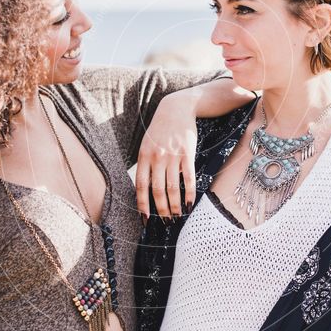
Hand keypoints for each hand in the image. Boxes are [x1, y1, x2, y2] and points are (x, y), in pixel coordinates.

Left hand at [135, 93, 196, 220]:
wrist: (176, 108)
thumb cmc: (160, 129)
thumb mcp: (147, 144)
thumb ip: (146, 164)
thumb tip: (147, 188)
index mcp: (144, 156)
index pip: (141, 185)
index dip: (142, 204)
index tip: (145, 219)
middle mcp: (156, 158)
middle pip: (157, 190)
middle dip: (161, 210)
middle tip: (166, 222)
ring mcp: (172, 156)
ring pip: (172, 187)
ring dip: (174, 205)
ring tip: (176, 216)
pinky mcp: (187, 154)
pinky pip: (188, 178)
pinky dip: (189, 193)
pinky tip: (189, 203)